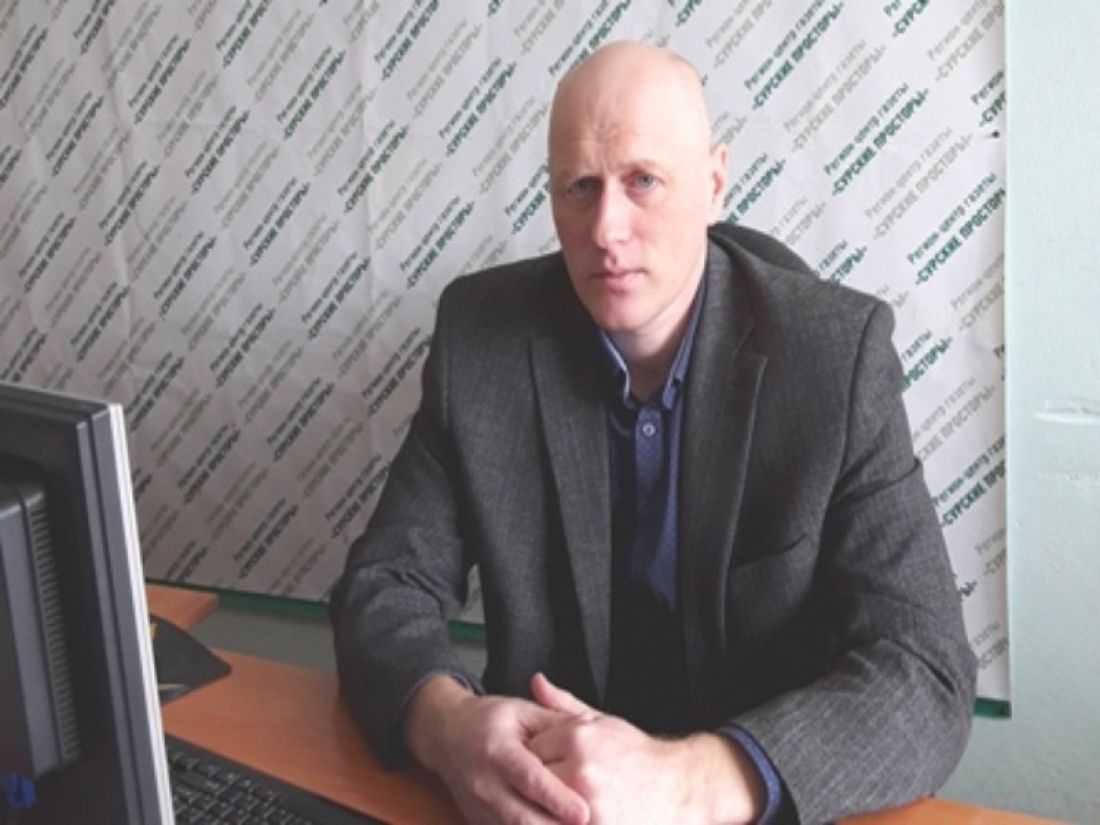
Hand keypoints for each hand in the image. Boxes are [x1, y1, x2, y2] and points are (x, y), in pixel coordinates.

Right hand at [404, 675, 589, 824]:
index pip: (529, 779)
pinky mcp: (478, 823)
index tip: (583, 813)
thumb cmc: (491, 720)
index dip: (556, 798)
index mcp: (497, 750)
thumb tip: (591, 733)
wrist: (447, 735)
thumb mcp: (523, 711)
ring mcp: (479, 808)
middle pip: (522, 818)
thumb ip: (556, 724)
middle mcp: (484, 784)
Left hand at [527, 673, 763, 824]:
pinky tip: (565, 814)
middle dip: (534, 785)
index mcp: (577, 736)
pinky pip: (558, 823)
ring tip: (552, 803)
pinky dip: (557, 820)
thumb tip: (535, 681)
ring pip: (542, 808)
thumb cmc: (636, 754)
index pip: (529, 750)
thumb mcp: (601, 721)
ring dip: (543, 808)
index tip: (537, 765)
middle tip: (538, 788)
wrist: (676, 787)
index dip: (530, 759)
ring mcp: (587, 804)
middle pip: (532, 781)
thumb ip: (562, 704)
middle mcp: (580, 768)